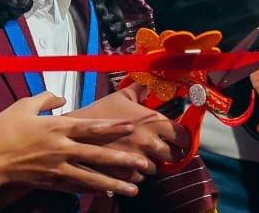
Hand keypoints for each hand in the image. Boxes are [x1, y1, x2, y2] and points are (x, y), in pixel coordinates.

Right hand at [0, 91, 148, 195]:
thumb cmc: (2, 129)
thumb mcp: (23, 105)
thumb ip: (45, 98)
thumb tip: (60, 96)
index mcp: (56, 127)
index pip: (91, 127)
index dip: (113, 126)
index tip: (133, 126)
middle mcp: (61, 149)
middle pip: (97, 155)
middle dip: (122, 159)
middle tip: (144, 163)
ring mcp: (57, 168)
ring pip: (91, 177)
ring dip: (114, 183)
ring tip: (134, 189)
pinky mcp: (50, 181)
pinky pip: (76, 186)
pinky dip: (93, 189)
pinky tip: (108, 192)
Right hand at [67, 86, 189, 169]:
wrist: (74, 133)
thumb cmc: (99, 111)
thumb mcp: (121, 96)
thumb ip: (141, 90)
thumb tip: (152, 80)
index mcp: (153, 122)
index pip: (183, 137)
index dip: (182, 138)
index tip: (178, 137)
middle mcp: (150, 143)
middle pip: (174, 156)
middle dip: (169, 151)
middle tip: (160, 146)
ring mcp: (138, 161)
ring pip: (157, 168)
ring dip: (152, 163)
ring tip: (142, 154)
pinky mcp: (126, 176)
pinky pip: (141, 179)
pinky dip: (138, 173)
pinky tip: (129, 163)